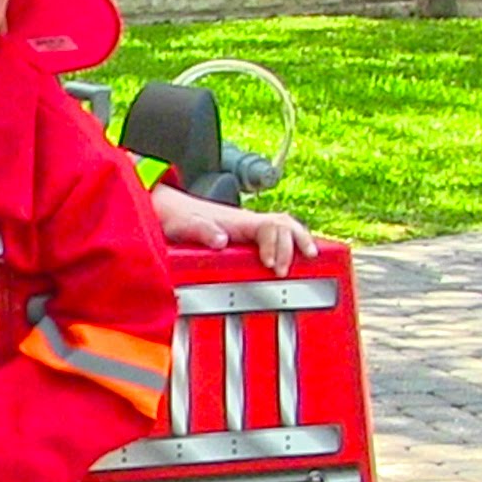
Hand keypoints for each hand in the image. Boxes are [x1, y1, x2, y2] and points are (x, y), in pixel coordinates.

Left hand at [152, 185, 318, 276]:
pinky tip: (297, 258)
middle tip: (289, 270)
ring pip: (285, 228)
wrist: (169, 211)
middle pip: (285, 224)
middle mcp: (248, 222)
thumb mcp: (184, 226)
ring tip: (313, 258)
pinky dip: (291, 244)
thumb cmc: (177, 218)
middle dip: (295, 244)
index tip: (272, 266)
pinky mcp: (247, 236)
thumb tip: (221, 240)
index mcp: (238, 221)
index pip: (270, 227)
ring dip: (299, 241)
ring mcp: (249, 228)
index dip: (277, 245)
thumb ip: (202, 231)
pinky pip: (276, 236)